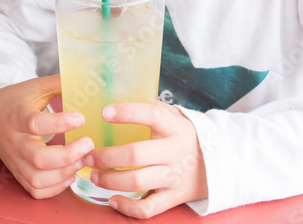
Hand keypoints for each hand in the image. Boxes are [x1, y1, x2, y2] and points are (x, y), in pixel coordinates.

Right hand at [0, 75, 93, 198]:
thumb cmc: (15, 100)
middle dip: (68, 155)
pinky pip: (35, 190)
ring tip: (82, 160)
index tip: (81, 118)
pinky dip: (54, 188)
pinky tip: (69, 174)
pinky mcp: (17, 173)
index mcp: (17, 116)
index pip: (35, 123)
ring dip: (64, 173)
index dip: (60, 123)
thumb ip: (59, 83)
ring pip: (37, 179)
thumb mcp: (35, 87)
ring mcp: (14, 160)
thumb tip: (87, 78)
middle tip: (88, 144)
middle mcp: (14, 141)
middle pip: (38, 158)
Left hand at [83, 102, 206, 218]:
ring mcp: (174, 177)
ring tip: (94, 174)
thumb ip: (150, 106)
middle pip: (136, 154)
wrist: (214, 164)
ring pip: (137, 182)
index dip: (127, 113)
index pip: (152, 115)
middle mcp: (175, 152)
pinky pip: (148, 208)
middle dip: (106, 156)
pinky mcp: (172, 198)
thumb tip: (113, 93)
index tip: (105, 112)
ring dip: (110, 180)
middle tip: (88, 155)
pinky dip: (127, 208)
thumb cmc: (181, 135)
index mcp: (175, 127)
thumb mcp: (173, 116)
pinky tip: (112, 200)